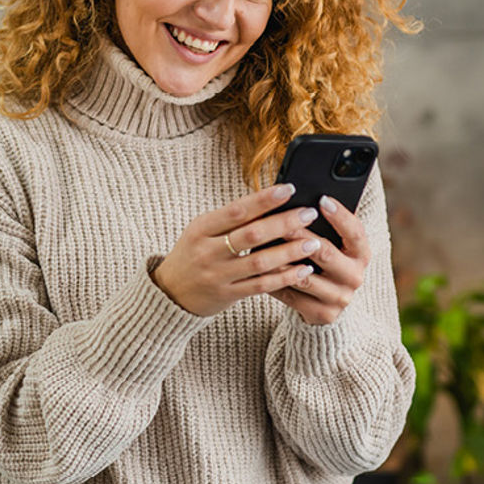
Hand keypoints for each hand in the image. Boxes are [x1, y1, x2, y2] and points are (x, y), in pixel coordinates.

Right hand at [152, 183, 322, 315]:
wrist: (169, 293)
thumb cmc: (193, 253)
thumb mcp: (202, 231)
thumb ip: (231, 219)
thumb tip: (271, 201)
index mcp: (201, 228)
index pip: (237, 210)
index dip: (264, 199)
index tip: (289, 189)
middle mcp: (208, 251)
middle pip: (251, 234)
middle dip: (284, 223)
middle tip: (309, 213)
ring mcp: (217, 275)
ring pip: (259, 262)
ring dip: (289, 251)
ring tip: (313, 242)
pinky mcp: (227, 295)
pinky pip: (261, 286)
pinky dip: (284, 277)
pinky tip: (303, 270)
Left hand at [271, 195, 369, 324]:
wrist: (326, 301)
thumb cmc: (326, 261)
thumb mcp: (334, 243)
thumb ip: (324, 226)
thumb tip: (300, 203)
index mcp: (362, 254)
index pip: (355, 232)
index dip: (340, 216)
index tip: (322, 199)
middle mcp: (355, 276)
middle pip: (326, 254)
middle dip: (300, 236)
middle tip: (280, 223)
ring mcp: (340, 298)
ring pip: (305, 277)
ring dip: (281, 262)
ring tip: (261, 248)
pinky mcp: (324, 314)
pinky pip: (293, 297)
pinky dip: (275, 283)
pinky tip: (260, 270)